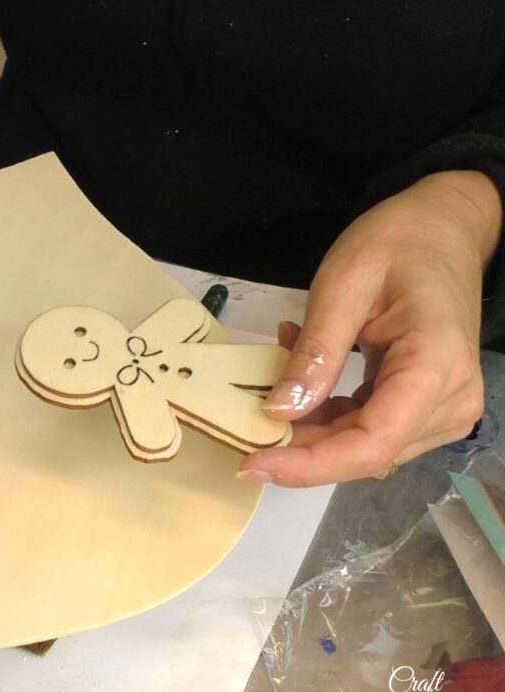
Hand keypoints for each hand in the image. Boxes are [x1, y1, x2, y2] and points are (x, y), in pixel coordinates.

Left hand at [238, 170, 501, 486]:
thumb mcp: (342, 286)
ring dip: (309, 427)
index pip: (369, 444)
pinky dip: (326, 411)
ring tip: (276, 378)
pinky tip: (301, 376)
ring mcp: (443, 406)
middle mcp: (449, 399)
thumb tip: (278, 411)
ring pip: (362, 445)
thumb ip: (315, 353)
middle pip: (364, 451)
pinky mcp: (426, 404)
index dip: (308, 465)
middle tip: (242, 427)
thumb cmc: (398, 243)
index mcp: (434, 367)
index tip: (252, 463)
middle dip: (300, 448)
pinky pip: (368, 425)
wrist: (443, 227)